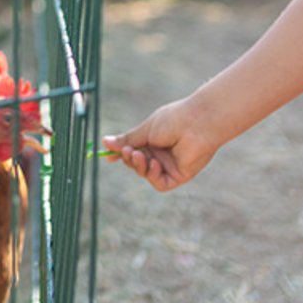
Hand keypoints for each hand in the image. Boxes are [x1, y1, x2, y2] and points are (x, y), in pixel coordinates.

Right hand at [100, 98, 218, 191]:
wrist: (197, 123)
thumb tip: (105, 142)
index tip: (107, 155)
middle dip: (128, 159)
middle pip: (137, 163)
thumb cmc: (174, 120)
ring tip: (139, 155)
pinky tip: (154, 164)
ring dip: (139, 166)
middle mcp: (161, 153)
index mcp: (153, 140)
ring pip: (145, 173)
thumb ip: (127, 139)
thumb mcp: (145, 130)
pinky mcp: (178, 175)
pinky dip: (152, 175)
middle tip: (127, 151)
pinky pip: (159, 182)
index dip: (120, 153)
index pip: (132, 150)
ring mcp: (169, 165)